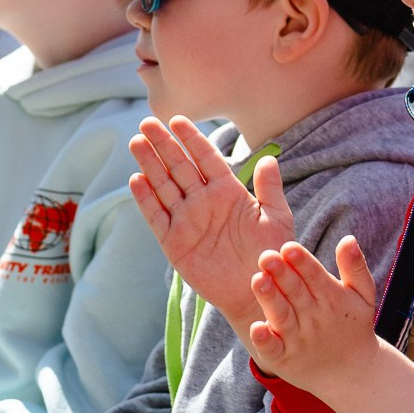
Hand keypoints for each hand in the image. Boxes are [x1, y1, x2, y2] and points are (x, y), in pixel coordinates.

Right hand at [128, 117, 296, 339]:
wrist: (258, 292)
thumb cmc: (272, 255)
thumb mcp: (276, 218)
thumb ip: (270, 188)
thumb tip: (268, 158)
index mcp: (228, 192)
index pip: (206, 159)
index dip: (192, 139)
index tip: (178, 120)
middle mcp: (204, 202)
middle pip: (179, 167)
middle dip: (164, 145)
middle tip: (147, 122)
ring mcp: (187, 221)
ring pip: (164, 186)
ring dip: (150, 164)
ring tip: (137, 142)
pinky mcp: (174, 243)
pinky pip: (157, 217)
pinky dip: (146, 200)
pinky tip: (137, 180)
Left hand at [247, 237, 380, 390]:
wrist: (353, 375)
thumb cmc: (354, 327)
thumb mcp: (363, 296)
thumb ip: (355, 267)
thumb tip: (348, 239)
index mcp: (332, 298)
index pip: (315, 276)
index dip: (302, 262)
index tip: (288, 247)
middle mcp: (314, 318)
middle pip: (295, 293)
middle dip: (282, 275)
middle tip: (266, 256)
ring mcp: (298, 339)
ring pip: (282, 317)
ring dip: (270, 300)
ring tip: (258, 280)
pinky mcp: (284, 359)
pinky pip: (274, 349)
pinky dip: (265, 341)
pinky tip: (256, 328)